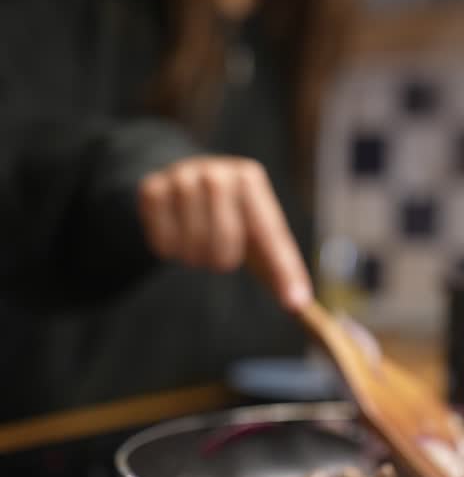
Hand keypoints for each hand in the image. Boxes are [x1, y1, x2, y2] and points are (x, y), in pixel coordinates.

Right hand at [137, 156, 311, 310]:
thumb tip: (299, 304)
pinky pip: (162, 241)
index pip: (270, 232)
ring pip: (190, 241)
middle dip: (222, 259)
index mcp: (249, 179)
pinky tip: (175, 236)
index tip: (294, 302)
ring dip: (194, 257)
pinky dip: (168, 250)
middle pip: (225, 237)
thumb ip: (280, 266)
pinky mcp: (151, 188)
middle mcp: (216, 172)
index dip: (283, 270)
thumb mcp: (257, 230)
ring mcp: (181, 177)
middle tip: (218, 259)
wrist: (184, 179)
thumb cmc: (230, 213)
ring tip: (197, 245)